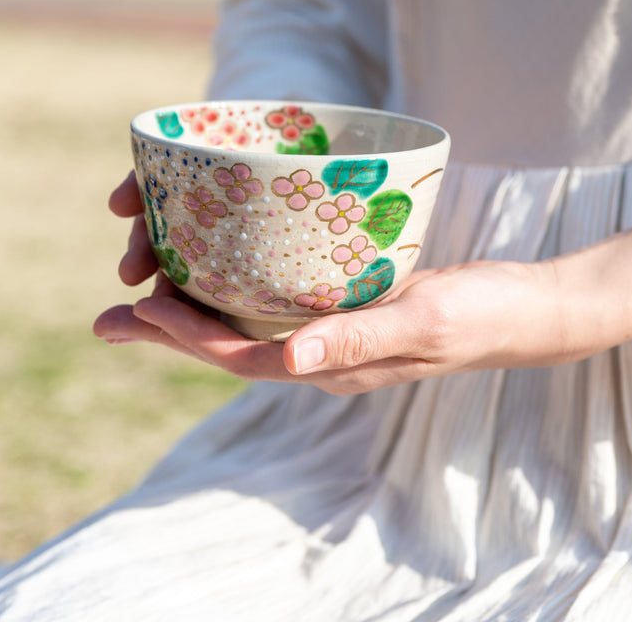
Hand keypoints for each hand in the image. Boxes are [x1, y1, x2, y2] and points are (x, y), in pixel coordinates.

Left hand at [95, 174, 631, 394]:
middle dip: (167, 330)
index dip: (186, 335)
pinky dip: (233, 287)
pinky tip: (216, 266)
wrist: (522, 309)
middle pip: (227, 344)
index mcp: (331, 365)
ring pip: (244, 323)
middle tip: (109, 311)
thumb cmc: (482, 315)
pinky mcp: (342, 305)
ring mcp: (329, 331)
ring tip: (142, 287)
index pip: (240, 355)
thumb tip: (289, 360)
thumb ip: (360, 338)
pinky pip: (272, 301)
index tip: (138, 307)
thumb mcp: (425, 322)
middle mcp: (319, 353)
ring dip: (192, 309)